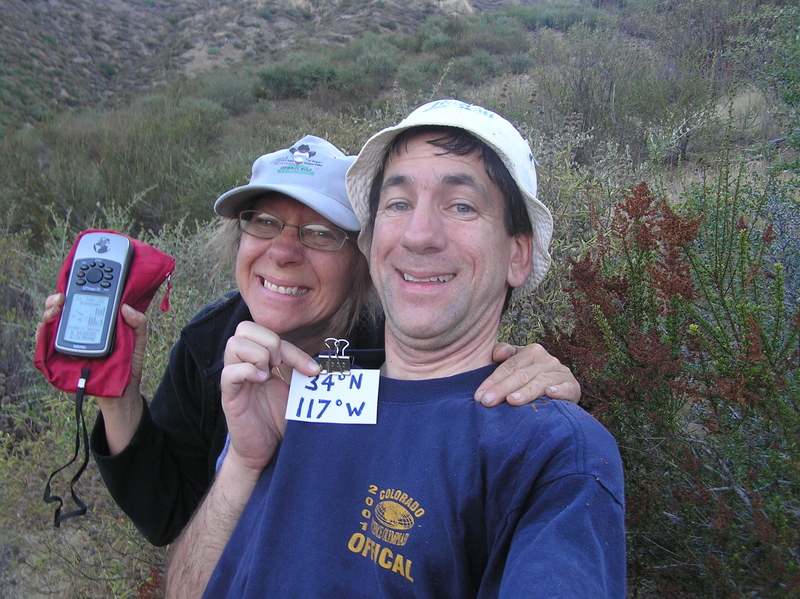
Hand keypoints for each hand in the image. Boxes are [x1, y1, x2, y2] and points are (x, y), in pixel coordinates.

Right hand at [36, 294, 147, 452]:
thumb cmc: (129, 364)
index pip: (83, 301)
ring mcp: (70, 342)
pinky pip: (45, 344)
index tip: (77, 283)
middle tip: (61, 297)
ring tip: (55, 310)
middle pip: (62, 309)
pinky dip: (41, 334)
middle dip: (57, 299)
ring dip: (48, 313)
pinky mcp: (60, 357)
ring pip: (51, 323)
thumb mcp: (138, 340)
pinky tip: (44, 328)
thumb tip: (126, 307)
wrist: (121, 391)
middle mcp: (81, 329)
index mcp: (98, 322)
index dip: (77, 290)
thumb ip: (138, 323)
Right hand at [220, 321, 320, 477]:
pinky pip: (228, 372)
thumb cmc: (278, 421)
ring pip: (234, 344)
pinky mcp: (229, 396)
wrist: (263, 451)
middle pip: (245, 328)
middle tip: (280, 365)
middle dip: (269, 341)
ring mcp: (235, 379)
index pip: (272, 336)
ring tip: (268, 375)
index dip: (296, 350)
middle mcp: (245, 365)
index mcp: (261, 361)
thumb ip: (303, 375)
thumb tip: (327, 366)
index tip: (313, 371)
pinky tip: (261, 381)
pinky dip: (247, 371)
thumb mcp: (294, 393)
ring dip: (257, 354)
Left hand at [476, 342, 580, 405]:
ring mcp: (561, 373)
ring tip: (511, 401)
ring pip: (540, 382)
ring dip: (526, 392)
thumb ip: (504, 354)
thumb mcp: (517, 363)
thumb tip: (496, 354)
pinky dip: (559, 391)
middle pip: (522, 375)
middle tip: (487, 402)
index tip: (479, 396)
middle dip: (502, 389)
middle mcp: (547, 360)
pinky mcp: (573, 386)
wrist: (560, 388)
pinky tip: (550, 394)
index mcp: (532, 351)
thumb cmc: (530, 376)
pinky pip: (566, 388)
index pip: (509, 366)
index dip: (493, 381)